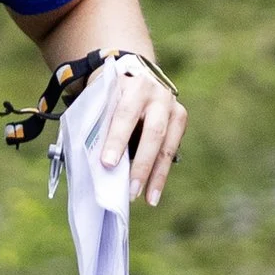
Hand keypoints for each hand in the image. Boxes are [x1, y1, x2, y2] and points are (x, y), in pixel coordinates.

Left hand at [97, 55, 184, 204]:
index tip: (108, 164)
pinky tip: (153, 192)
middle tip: (131, 190)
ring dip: (157, 175)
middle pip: (153, 132)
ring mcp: (173, 107)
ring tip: (148, 199)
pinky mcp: (180, 119)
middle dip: (142, 164)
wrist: (136, 75)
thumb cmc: (111, 95)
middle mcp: (157, 95)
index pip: (124, 115)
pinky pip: (172, 151)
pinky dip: (162, 173)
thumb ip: (99, 125)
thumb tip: (93, 166)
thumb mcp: (102, 101)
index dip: (116, 140)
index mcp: (133, 86)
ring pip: (167, 146)